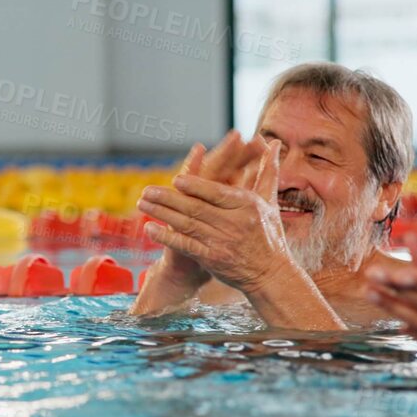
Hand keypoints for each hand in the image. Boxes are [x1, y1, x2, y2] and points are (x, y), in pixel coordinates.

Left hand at [139, 138, 291, 293]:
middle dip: (169, 198)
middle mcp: (233, 223)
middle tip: (147, 190)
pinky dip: (166, 237)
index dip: (196, 186)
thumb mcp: (269, 202)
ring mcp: (221, 242)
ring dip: (162, 214)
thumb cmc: (269, 233)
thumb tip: (274, 142)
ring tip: (141, 203)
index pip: (216, 193)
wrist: (271, 274)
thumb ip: (268, 172)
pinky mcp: (211, 259)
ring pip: (186, 224)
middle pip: (196, 208)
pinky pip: (185, 246)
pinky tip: (148, 229)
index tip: (176, 179)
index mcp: (246, 206)